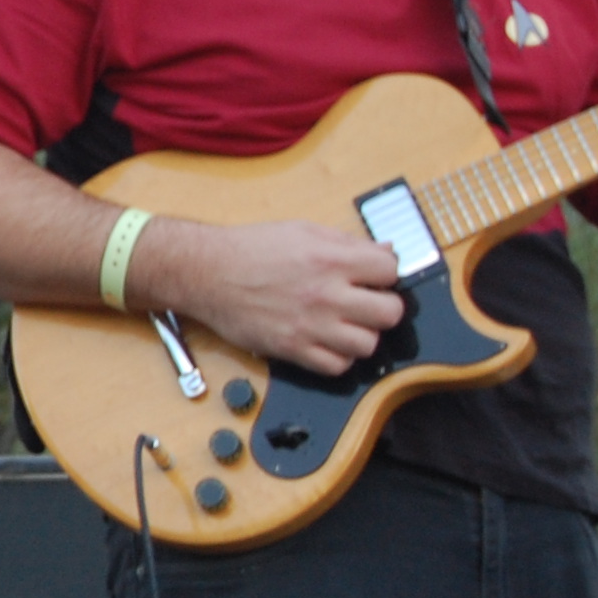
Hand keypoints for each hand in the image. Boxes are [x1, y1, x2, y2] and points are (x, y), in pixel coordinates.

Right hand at [142, 217, 402, 373]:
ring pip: (368, 344)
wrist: (205, 272)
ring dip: (361, 335)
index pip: (391, 270)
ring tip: (345, 325)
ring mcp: (311, 325)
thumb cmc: (250, 249)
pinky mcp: (292, 349)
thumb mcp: (302, 231)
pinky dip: (337, 358)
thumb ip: (347, 243)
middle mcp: (326, 294)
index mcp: (331, 258)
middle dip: (382, 307)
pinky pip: (337, 367)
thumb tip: (385, 252)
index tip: (373, 277)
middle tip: (366, 304)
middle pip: (390, 313)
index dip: (385, 273)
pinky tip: (326, 342)